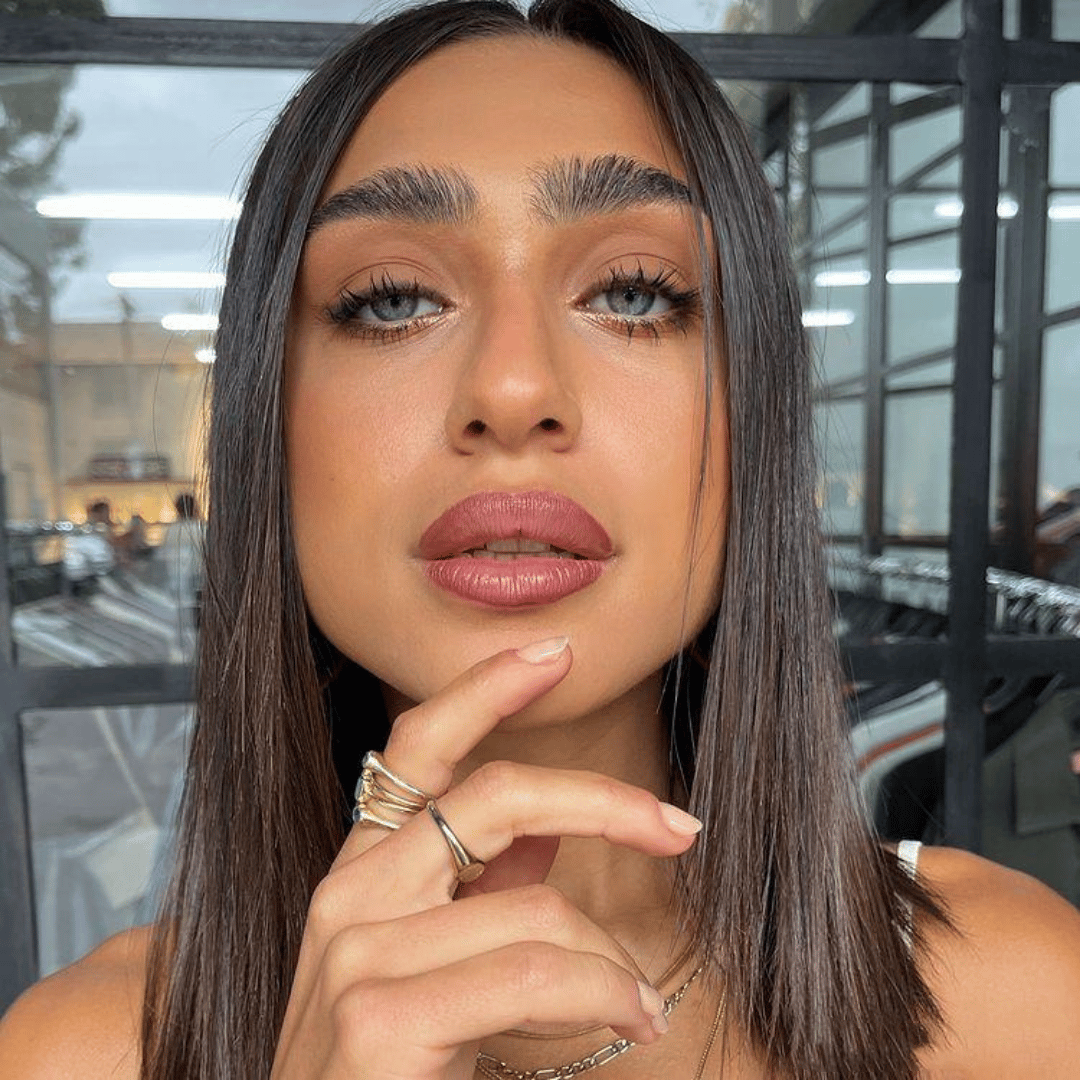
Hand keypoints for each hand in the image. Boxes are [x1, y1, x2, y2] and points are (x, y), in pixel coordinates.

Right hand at [270, 638, 700, 1079]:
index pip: (417, 746)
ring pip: (535, 905)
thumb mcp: (432, 970)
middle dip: (600, 800)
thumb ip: (481, 895)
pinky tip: (633, 1018)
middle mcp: (346, 895)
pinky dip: (604, 992)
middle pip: (495, 797)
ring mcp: (357, 953)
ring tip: (639, 1004)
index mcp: (358, 872)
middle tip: (679, 827)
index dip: (485, 688)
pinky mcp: (382, 1017)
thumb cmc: (388, 1077)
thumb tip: (551, 833)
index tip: (553, 653)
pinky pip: (534, 971)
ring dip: (610, 959)